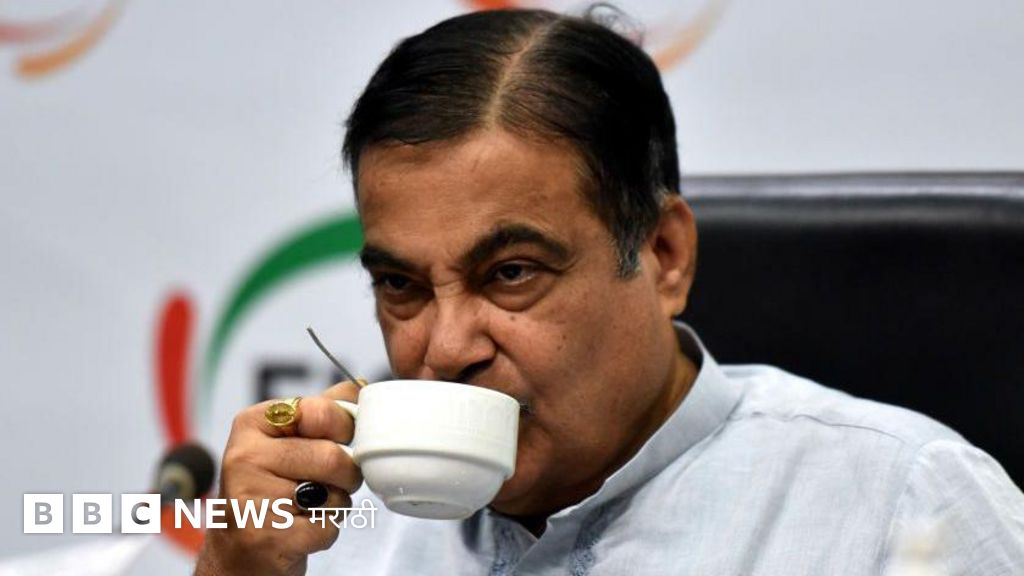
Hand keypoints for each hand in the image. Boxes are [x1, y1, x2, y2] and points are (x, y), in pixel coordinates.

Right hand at [194, 381, 363, 575]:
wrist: (238, 549)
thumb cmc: (271, 489)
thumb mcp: (288, 439)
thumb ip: (323, 409)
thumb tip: (360, 386)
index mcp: (253, 423)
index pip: (322, 411)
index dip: (345, 428)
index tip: (341, 439)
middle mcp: (244, 456)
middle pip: (332, 456)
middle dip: (345, 474)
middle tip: (329, 482)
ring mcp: (251, 498)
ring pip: (333, 494)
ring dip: (335, 504)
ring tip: (308, 506)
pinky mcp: (264, 536)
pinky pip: (326, 528)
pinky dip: (325, 532)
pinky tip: (299, 530)